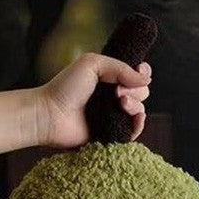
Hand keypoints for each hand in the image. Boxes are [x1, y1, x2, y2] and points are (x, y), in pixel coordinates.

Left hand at [36, 53, 151, 148]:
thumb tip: (146, 79)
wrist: (51, 115)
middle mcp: (113, 97)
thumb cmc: (66, 87)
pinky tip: (135, 118)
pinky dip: (138, 124)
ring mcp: (113, 117)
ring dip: (136, 105)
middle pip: (141, 92)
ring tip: (120, 103)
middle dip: (136, 90)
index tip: (140, 70)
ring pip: (140, 111)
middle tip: (117, 92)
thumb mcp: (92, 64)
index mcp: (109, 79)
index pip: (136, 74)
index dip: (142, 73)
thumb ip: (120, 67)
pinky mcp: (112, 135)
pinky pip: (134, 131)